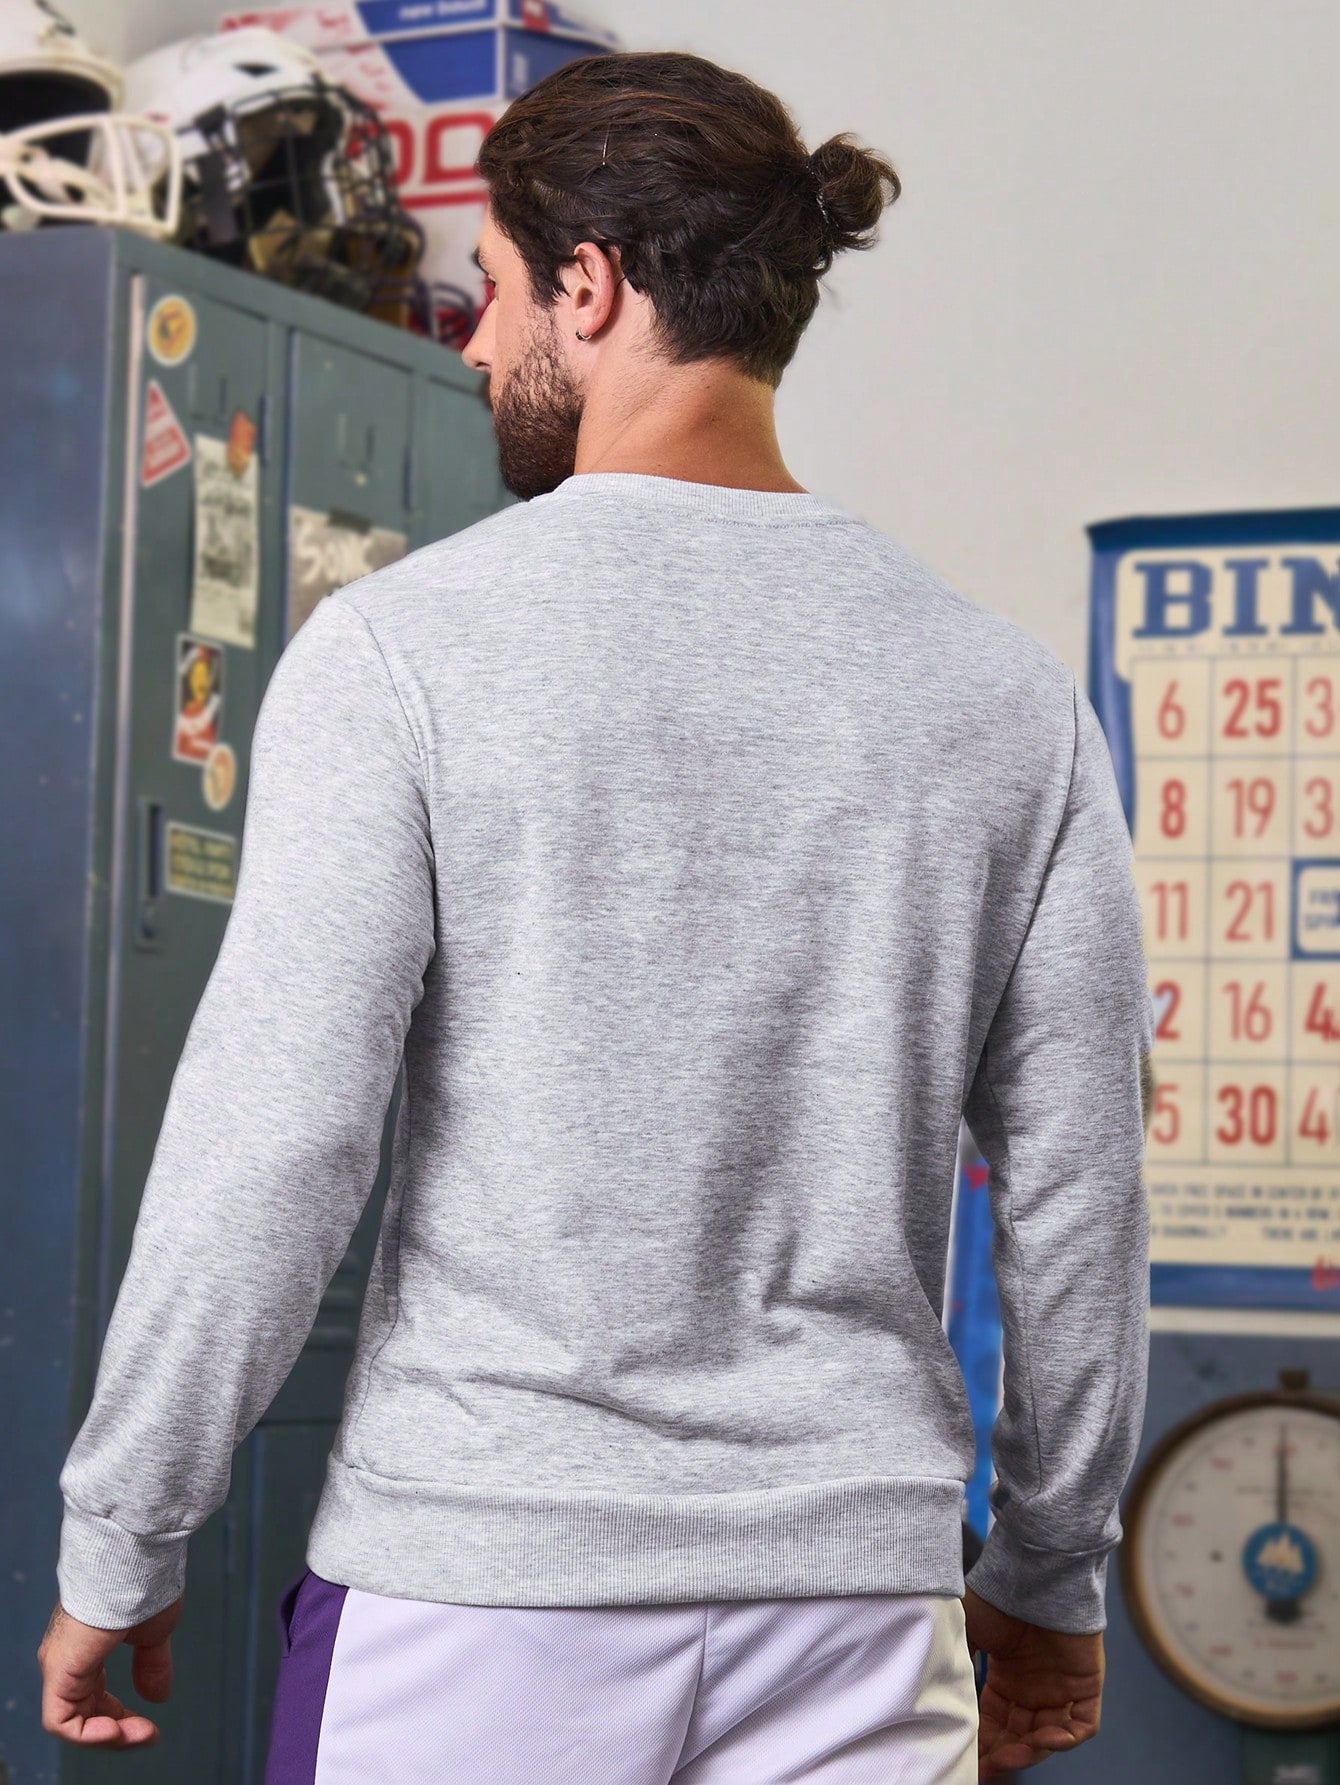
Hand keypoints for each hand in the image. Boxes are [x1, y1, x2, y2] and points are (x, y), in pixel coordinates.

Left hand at [36, 1594, 181, 1746]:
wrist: (135, 1560)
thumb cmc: (144, 1584)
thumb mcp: (153, 1633)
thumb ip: (151, 1665)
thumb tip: (158, 1696)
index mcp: (87, 1647)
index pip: (94, 1698)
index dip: (121, 1718)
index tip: (151, 1728)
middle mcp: (68, 1657)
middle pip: (83, 1714)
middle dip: (118, 1731)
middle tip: (148, 1736)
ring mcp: (60, 1663)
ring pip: (71, 1721)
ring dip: (108, 1736)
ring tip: (139, 1735)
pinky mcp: (59, 1669)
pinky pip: (61, 1721)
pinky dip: (88, 1735)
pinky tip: (116, 1732)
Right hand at [962, 1586, 1103, 1780]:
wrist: (1032, 1576)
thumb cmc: (995, 1600)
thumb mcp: (963, 1635)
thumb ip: (955, 1668)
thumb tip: (939, 1703)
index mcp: (1005, 1680)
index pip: (994, 1725)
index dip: (983, 1746)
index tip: (969, 1761)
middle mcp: (1032, 1689)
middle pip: (1020, 1738)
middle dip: (1006, 1755)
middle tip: (991, 1765)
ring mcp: (1060, 1689)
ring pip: (1049, 1737)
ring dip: (1033, 1750)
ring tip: (1017, 1753)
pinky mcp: (1086, 1685)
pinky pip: (1083, 1725)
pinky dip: (1067, 1737)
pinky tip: (1049, 1738)